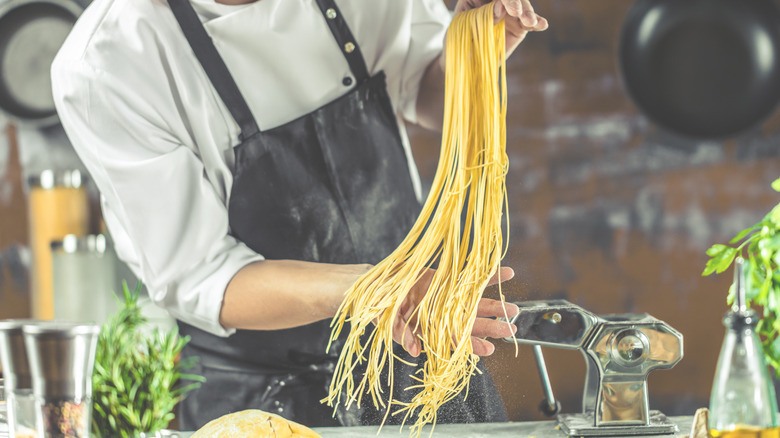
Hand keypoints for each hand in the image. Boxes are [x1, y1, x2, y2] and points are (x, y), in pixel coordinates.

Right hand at [392, 266, 518, 356]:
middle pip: (473, 324)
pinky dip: (490, 276)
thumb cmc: (384, 309)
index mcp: (432, 330)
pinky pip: (473, 279)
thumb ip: (402, 335)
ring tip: (514, 309)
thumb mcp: (388, 323)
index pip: (455, 341)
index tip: (490, 349)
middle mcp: (445, 317)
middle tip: (512, 329)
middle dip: (493, 328)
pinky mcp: (450, 280)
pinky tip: (507, 273)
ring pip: (477, 304)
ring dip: (496, 306)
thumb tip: (415, 351)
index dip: (472, 346)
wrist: (382, 285)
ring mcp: (449, 298)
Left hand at [454, 0, 548, 56]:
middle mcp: (496, 1)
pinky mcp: (518, 27)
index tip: (511, 9)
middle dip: (519, 4)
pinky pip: (529, 23)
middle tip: (521, 14)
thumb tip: (500, 7)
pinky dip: (537, 23)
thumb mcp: (464, 26)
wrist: (463, 58)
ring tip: (532, 23)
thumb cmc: (458, 39)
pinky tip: (542, 25)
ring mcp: (509, 13)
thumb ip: (482, 16)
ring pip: (523, 8)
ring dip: (529, 14)